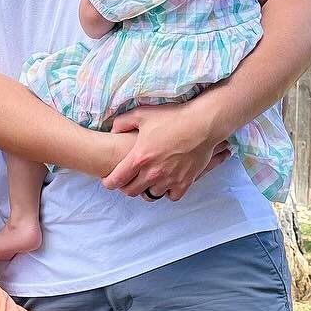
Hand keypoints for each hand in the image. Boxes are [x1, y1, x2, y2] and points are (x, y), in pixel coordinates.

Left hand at [101, 101, 230, 199]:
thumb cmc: (172, 117)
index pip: (116, 180)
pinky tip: (167, 182)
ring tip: (149, 180)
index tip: (108, 181)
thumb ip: (122, 123)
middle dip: (126, 187)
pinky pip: (172, 196)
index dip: (109, 182)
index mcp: (139, 158)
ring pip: (151, 194)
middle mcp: (152, 173)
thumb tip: (113, 131)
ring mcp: (169, 179)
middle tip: (129, 180)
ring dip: (148, 188)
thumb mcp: (141, 114)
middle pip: (131, 191)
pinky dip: (168, 191)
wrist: (202, 123)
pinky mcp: (185, 182)